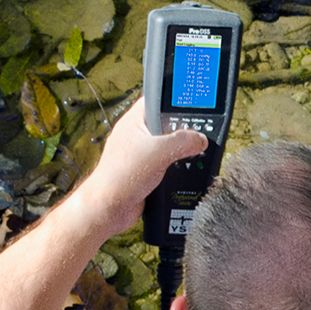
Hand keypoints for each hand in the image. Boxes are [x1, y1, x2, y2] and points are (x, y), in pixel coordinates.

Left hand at [80, 97, 208, 232]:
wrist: (109, 208)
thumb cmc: (121, 177)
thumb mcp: (159, 152)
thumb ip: (183, 141)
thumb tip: (200, 139)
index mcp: (135, 121)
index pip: (158, 101)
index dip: (176, 101)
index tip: (195, 103)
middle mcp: (137, 135)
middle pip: (168, 125)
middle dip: (183, 132)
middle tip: (196, 136)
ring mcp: (141, 153)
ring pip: (169, 146)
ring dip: (180, 152)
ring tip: (190, 155)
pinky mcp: (146, 170)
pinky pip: (167, 163)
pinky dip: (175, 168)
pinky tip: (181, 172)